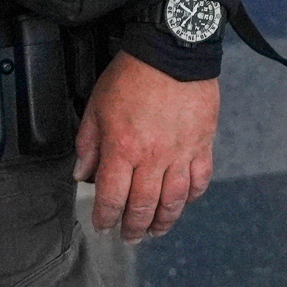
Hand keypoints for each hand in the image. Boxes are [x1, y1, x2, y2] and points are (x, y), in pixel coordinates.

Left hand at [74, 53, 218, 240]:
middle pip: (143, 206)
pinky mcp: (203, 144)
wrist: (172, 50)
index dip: (105, 218)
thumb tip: (83, 175)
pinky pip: (200, 180)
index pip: (112, 197)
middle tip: (129, 237)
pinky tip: (184, 202)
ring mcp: (181, 152)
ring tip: (155, 231)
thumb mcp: (97, 105)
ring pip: (173, 200)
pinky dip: (192, 197)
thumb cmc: (132, 75)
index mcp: (123, 148)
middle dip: (133, 228)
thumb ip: (89, 143)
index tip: (102, 225)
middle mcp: (153, 157)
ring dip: (163, 222)